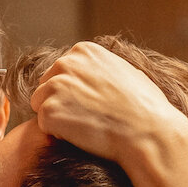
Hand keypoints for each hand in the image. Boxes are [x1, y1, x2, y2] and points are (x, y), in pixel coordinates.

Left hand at [29, 41, 187, 168]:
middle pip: (45, 86)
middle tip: (87, 118)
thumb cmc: (145, 107)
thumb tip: (99, 73)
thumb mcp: (127, 72)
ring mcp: (55, 86)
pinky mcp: (48, 111)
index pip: (60, 71)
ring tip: (86, 126)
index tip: (91, 103)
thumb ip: (103, 69)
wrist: (147, 132)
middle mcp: (65, 63)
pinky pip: (43, 125)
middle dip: (60, 103)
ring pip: (40, 105)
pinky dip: (57, 134)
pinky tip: (82, 135)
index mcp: (83, 51)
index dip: (72, 91)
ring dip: (57, 118)